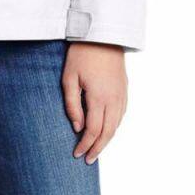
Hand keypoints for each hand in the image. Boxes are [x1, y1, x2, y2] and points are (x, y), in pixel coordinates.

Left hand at [62, 42, 127, 163]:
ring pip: (117, 125)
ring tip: (96, 149)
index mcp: (99, 98)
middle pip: (108, 132)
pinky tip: (107, 130)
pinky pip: (122, 114)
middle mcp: (114, 100)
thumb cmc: (82, 55)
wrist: (102, 35)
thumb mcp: (69, 78)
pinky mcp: (125, 89)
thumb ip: (72, 104)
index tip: (77, 154)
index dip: (85, 145)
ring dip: (107, 139)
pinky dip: (114, 127)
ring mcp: (122, 95)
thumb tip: (77, 127)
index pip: (93, 130)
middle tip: (88, 160)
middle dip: (97, 148)